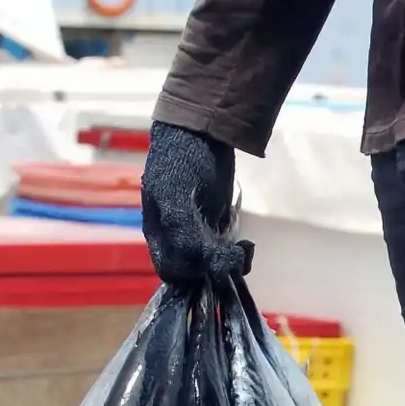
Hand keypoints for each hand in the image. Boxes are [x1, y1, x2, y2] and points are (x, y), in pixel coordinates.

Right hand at [141, 122, 254, 285]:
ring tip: (244, 250)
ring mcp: (198, 232)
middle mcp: (176, 238)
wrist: (203, 130)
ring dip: (232, 266)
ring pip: (213, 266)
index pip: (172, 272)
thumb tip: (203, 264)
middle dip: (216, 272)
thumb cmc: (182, 158)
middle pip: (195, 274)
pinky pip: (226, 253)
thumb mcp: (175, 193)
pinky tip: (246, 244)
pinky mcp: (217, 225)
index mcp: (158, 233)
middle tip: (237, 256)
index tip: (215, 262)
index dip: (193, 275)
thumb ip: (184, 230)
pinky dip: (238, 255)